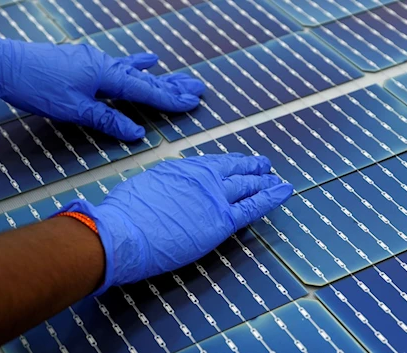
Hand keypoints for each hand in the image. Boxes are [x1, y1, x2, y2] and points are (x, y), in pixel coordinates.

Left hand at [0, 35, 204, 140]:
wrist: (6, 64)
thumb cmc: (37, 85)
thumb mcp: (74, 109)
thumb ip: (108, 119)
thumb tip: (137, 132)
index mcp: (106, 75)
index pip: (146, 90)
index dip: (170, 99)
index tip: (192, 102)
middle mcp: (106, 64)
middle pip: (147, 78)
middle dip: (173, 86)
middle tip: (198, 89)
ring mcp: (97, 61)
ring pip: (137, 71)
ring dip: (160, 77)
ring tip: (182, 78)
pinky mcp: (88, 62)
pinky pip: (121, 64)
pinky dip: (137, 65)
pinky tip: (148, 60)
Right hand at [57, 154, 292, 294]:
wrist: (122, 232)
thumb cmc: (124, 215)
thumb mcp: (145, 187)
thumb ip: (166, 187)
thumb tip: (170, 193)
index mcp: (183, 169)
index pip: (214, 164)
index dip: (231, 164)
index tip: (239, 162)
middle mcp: (202, 178)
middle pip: (235, 171)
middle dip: (252, 168)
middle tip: (264, 166)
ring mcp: (214, 197)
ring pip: (248, 186)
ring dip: (265, 182)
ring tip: (277, 179)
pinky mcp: (222, 220)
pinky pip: (254, 206)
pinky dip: (272, 197)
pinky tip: (284, 191)